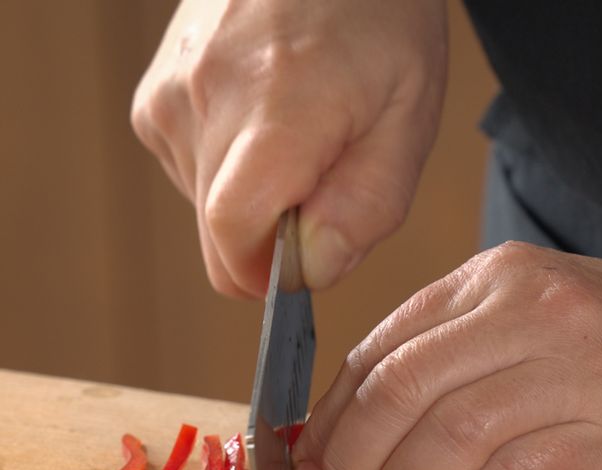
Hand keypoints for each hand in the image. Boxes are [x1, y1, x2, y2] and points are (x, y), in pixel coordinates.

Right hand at [131, 0, 446, 295]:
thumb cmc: (379, 22)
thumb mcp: (408, 120)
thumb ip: (364, 207)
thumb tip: (308, 272)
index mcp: (273, 113)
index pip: (235, 242)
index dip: (270, 274)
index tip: (306, 260)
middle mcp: (202, 104)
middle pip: (221, 235)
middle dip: (275, 235)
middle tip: (324, 177)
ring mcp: (169, 97)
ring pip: (207, 207)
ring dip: (257, 197)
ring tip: (298, 135)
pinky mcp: (156, 96)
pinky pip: (191, 172)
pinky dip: (232, 168)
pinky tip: (264, 120)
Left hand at [292, 241, 601, 469]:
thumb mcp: (530, 324)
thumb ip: (448, 364)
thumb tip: (357, 431)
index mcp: (494, 281)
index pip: (379, 349)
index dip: (334, 418)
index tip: (318, 463)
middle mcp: (529, 312)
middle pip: (398, 392)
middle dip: (354, 462)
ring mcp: (574, 369)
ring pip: (443, 440)